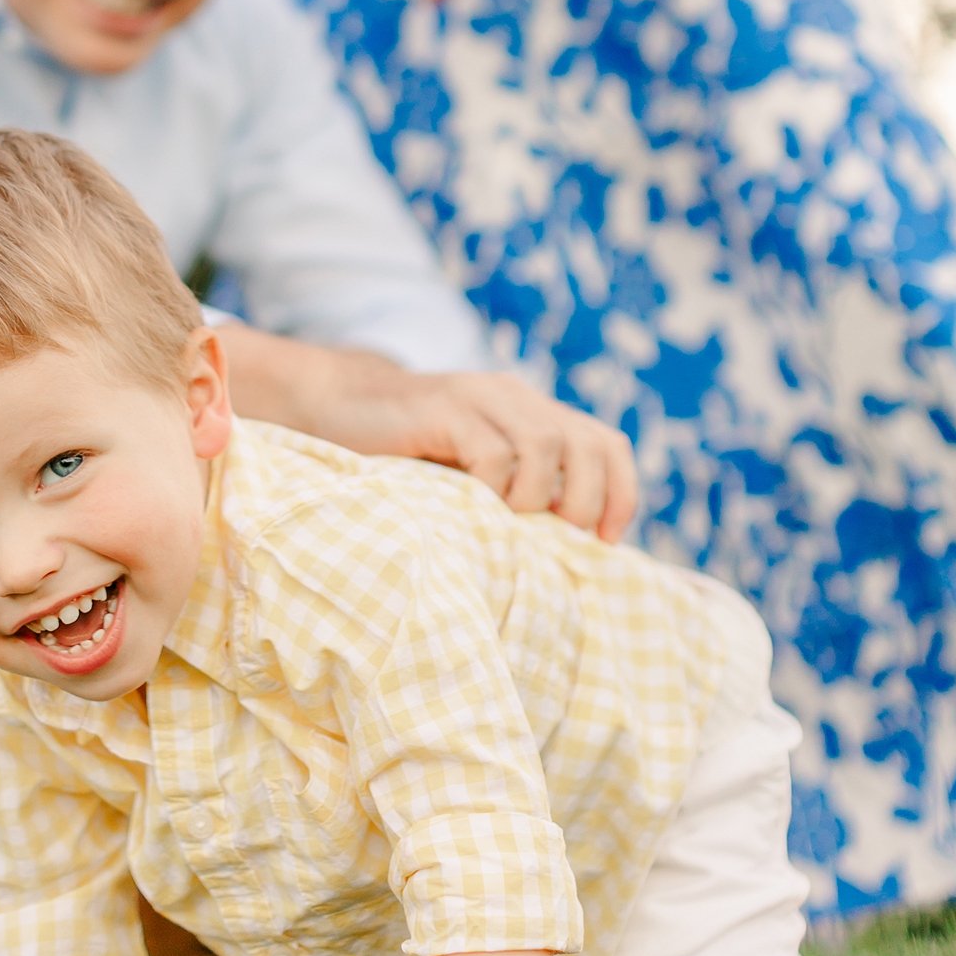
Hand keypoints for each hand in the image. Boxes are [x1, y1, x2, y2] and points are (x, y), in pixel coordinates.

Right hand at [350, 368, 637, 541]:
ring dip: (536, 496)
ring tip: (506, 522)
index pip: (606, 443)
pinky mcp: (442, 407)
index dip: (620, 494)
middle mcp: (513, 397)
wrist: (334, 403)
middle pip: (586, 444)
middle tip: (552, 538)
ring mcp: (478, 397)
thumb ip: (515, 492)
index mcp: (531, 412)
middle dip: (583, 502)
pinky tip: (469, 506)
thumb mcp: (472, 472)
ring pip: (546, 443)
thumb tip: (566, 558)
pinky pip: (492, 450)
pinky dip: (493, 487)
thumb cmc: (406, 454)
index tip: (604, 542)